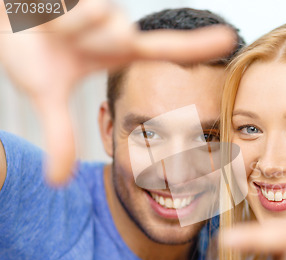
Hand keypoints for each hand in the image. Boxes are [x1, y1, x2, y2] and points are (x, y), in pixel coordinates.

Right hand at [0, 0, 235, 183]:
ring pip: (95, 14)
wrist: (2, 18)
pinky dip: (52, 9)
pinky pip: (75, 2)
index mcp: (120, 50)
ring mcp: (102, 2)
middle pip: (119, 34)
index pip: (166, 47)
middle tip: (65, 38)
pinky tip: (44, 11)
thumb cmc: (33, 50)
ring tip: (50, 25)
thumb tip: (58, 182)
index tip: (230, 40)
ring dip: (66, 24)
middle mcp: (117, 25)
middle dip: (89, 35)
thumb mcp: (46, 93)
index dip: (197, 46)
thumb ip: (60, 135)